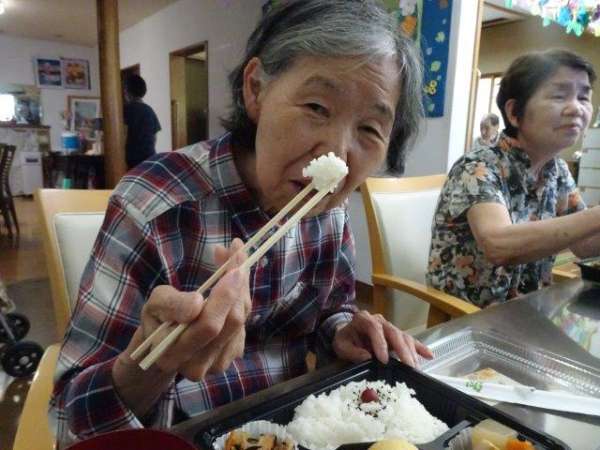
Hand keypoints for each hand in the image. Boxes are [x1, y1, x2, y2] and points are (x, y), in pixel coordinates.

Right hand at [113, 238, 249, 415]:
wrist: (164, 345)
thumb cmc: (157, 319)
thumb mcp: (154, 305)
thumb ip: (171, 305)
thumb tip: (197, 304)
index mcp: (174, 354)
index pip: (208, 325)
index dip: (224, 295)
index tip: (234, 266)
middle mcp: (200, 365)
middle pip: (232, 321)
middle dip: (238, 285)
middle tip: (238, 253)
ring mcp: (219, 363)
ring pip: (242, 319)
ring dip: (242, 287)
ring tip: (234, 261)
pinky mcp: (232, 355)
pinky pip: (244, 322)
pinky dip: (242, 297)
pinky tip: (233, 282)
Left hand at [332, 310, 432, 367]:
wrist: (348, 334)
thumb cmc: (345, 339)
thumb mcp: (340, 345)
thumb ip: (351, 351)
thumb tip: (366, 357)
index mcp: (363, 319)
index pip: (374, 328)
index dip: (380, 343)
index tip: (383, 360)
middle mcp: (379, 320)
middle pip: (393, 332)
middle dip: (402, 350)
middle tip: (407, 366)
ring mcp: (389, 327)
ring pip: (403, 336)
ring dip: (411, 352)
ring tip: (415, 367)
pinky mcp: (396, 335)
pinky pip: (410, 340)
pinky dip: (420, 348)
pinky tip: (430, 356)